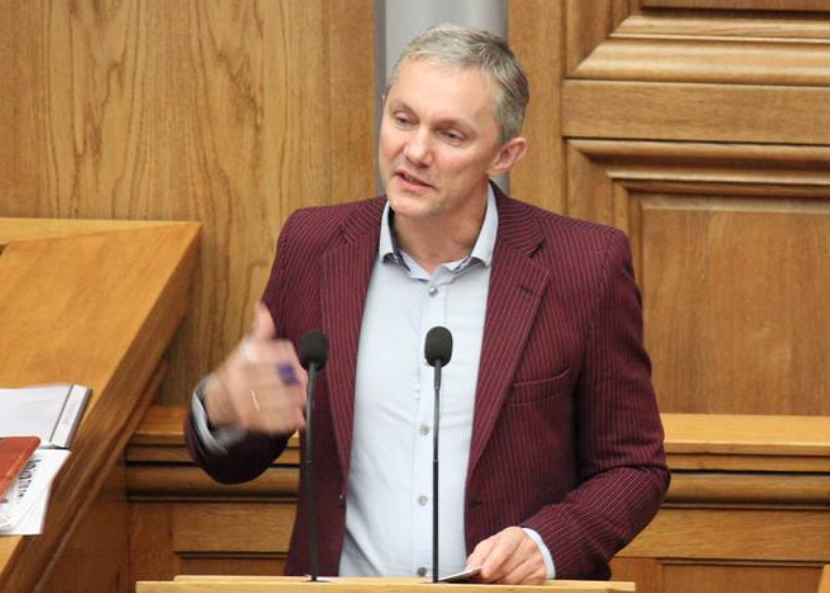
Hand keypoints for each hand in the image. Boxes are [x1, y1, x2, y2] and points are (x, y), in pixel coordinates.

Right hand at [204, 302, 307, 434]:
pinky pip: (270, 421)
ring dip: (293, 400)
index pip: (267, 354)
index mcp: (240, 360)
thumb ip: (260, 330)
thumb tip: (262, 309)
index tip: (297, 359)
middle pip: (273, 379)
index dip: (286, 356)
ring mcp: (242, 402)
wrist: (216, 399)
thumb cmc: (239, 370)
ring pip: (274, 401)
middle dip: (293, 380)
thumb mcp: (247, 348)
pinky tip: (299, 418)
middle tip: (306, 381)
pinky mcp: (248, 420)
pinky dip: (286, 421)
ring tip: (305, 398)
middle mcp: (239, 380)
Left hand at [466, 526, 547, 584]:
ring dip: (499, 584)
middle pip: (506, 568)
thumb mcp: (490, 545)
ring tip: (493, 581)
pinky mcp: (540, 574)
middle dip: (492, 577)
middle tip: (482, 580)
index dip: (493, 562)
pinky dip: (510, 588)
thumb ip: (479, 556)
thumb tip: (470, 570)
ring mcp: (536, 560)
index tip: (483, 574)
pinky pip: (521, 587)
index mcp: (514, 535)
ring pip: (513, 580)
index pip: (504, 549)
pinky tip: (505, 583)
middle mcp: (529, 546)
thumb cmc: (503, 547)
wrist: (526, 547)